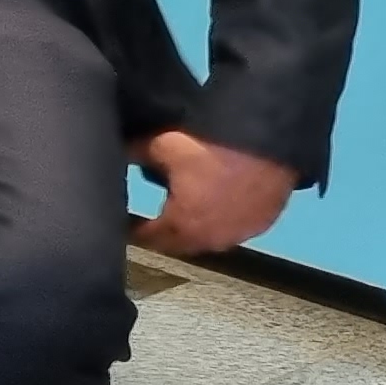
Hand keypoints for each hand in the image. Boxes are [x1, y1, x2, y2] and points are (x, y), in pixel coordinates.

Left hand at [129, 130, 296, 256]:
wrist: (272, 140)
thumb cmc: (210, 145)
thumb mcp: (161, 144)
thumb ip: (133, 154)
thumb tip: (113, 153)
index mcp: (182, 225)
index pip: (147, 238)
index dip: (131, 229)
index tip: (122, 221)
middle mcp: (211, 238)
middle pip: (177, 244)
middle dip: (161, 234)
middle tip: (148, 220)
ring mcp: (242, 233)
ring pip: (207, 239)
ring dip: (192, 229)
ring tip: (181, 211)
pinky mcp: (264, 222)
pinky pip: (234, 230)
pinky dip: (219, 222)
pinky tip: (214, 206)